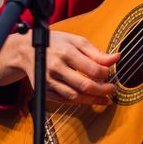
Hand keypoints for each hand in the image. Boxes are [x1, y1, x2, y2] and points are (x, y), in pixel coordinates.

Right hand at [0, 30, 119, 105]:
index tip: (109, 74)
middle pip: (84, 85)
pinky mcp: (45, 92)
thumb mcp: (75, 41)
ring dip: (92, 100)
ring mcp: (49, 82)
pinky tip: (89, 100)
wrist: (26, 51)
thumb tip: (116, 58)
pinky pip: (65, 101)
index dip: (105, 74)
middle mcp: (56, 68)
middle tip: (112, 90)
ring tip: (105, 99)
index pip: (91, 69)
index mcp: (66, 52)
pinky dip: (79, 102)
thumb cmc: (55, 43)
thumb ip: (95, 52)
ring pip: (75, 96)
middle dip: (102, 90)